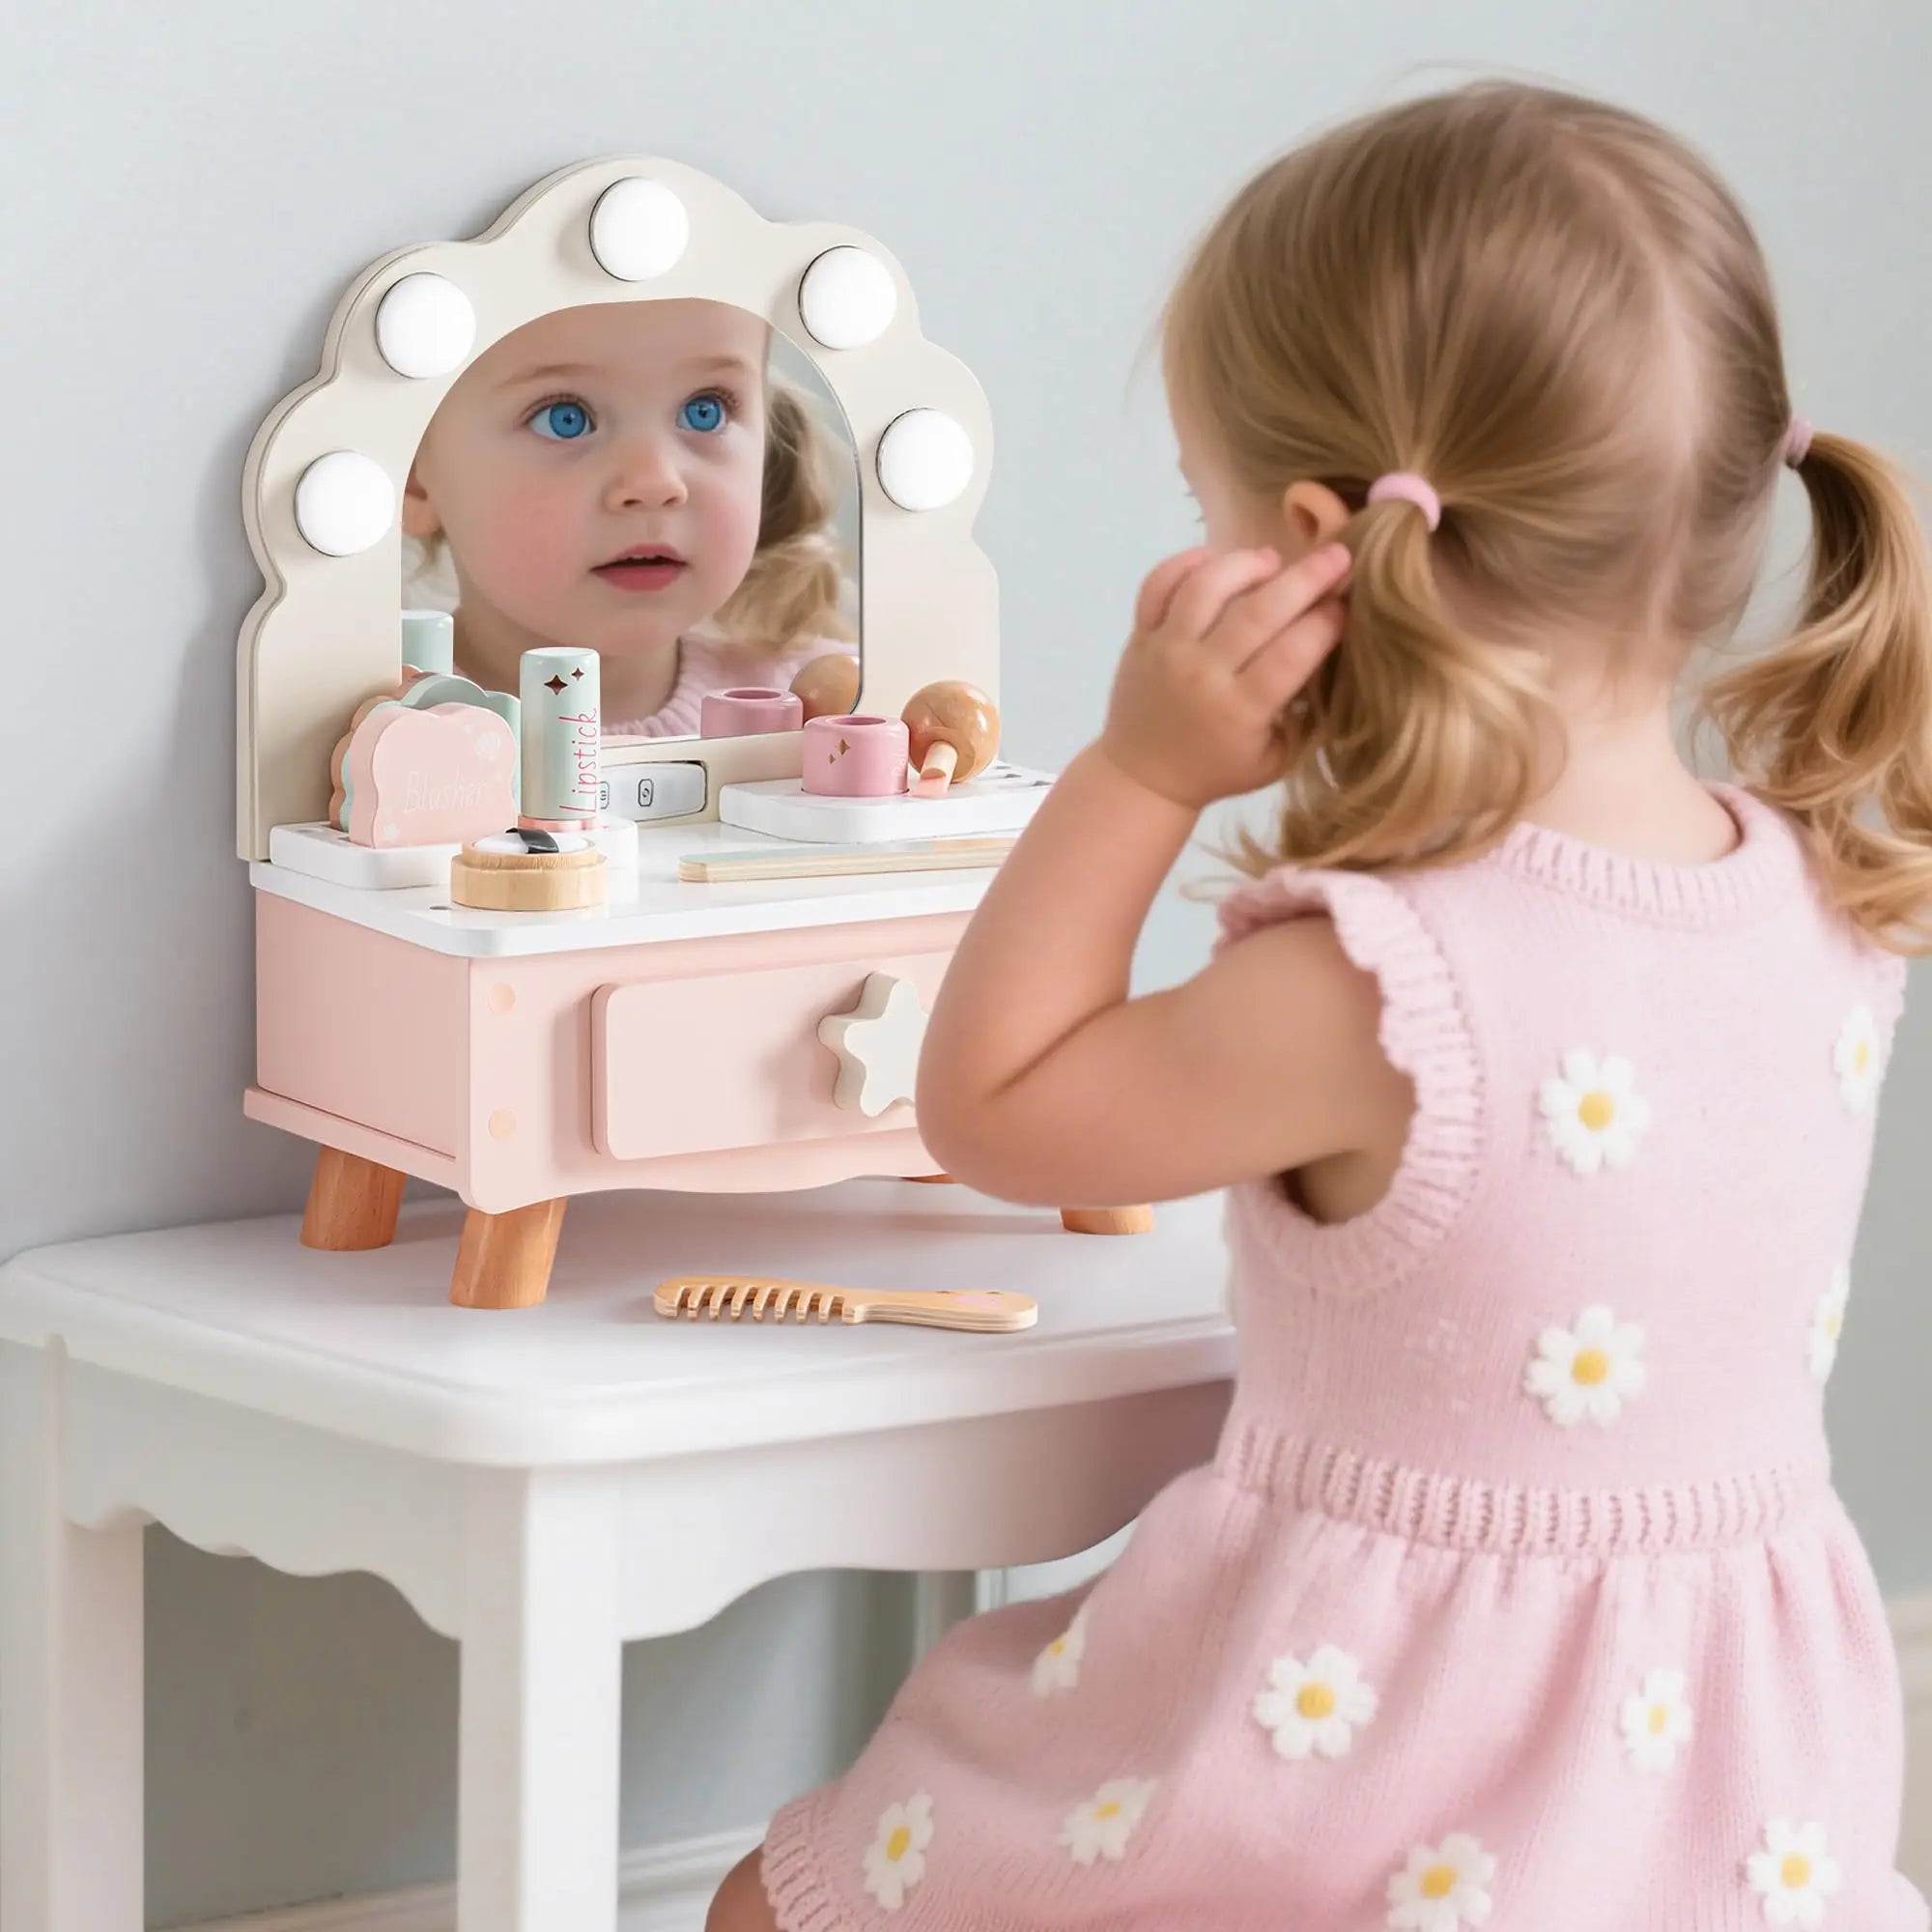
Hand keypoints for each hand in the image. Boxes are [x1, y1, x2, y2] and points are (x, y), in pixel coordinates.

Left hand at [1099, 543, 1349, 810]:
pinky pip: (1157, 585)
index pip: (1291, 654)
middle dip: (1306, 579)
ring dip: (1245, 564)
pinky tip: (1215, 561)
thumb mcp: (1275, 759)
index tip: (1346, 604)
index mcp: (1240, 710)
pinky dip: (1185, 563)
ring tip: (1272, 561)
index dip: (1324, 624)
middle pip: (1257, 612)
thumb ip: (1308, 716)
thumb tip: (1340, 657)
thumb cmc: (1218, 770)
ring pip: (1205, 588)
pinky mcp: (1140, 636)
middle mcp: (1202, 673)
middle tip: (1338, 556)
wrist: (1144, 778)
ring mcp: (1167, 650)